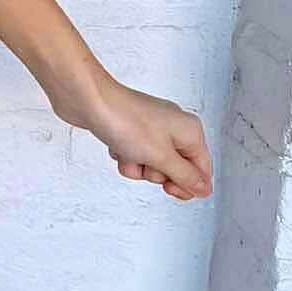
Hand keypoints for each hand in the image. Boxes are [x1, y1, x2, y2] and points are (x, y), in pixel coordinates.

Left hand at [48, 68, 212, 201]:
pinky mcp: (131, 131)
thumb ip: (185, 176)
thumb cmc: (125, 120)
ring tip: (128, 152)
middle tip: (147, 164)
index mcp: (190, 131)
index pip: (202, 169)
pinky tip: (116, 147)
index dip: (188, 186)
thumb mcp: (161, 156)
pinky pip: (134, 156)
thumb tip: (203, 188)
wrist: (88, 100)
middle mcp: (174, 128)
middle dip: (157, 174)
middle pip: (176, 170)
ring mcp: (151, 129)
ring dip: (137, 167)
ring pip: (152, 166)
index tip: (171, 190)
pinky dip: (125, 157)